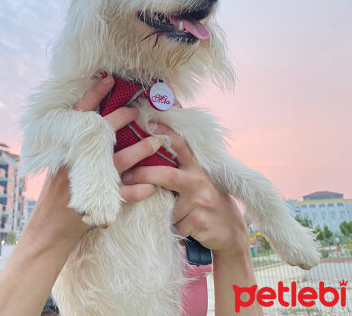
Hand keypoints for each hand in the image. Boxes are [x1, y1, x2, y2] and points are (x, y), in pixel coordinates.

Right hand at [30, 75, 161, 243]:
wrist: (48, 227)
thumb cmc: (56, 189)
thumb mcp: (57, 159)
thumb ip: (72, 141)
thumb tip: (89, 116)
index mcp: (65, 148)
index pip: (79, 115)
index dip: (94, 95)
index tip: (109, 80)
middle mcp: (77, 161)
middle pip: (102, 134)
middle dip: (121, 119)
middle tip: (137, 110)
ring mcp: (89, 181)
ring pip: (119, 162)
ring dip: (140, 150)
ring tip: (156, 142)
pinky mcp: (98, 203)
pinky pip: (122, 196)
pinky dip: (138, 190)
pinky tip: (151, 186)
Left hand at [121, 123, 248, 257]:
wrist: (233, 233)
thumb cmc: (210, 204)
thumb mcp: (200, 182)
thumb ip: (183, 171)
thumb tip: (152, 157)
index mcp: (199, 168)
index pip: (182, 145)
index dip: (165, 133)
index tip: (149, 124)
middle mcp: (200, 181)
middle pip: (167, 174)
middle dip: (144, 175)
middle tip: (125, 176)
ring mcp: (201, 201)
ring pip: (167, 207)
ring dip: (164, 214)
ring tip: (177, 217)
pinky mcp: (200, 221)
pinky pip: (174, 225)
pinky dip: (174, 228)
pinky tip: (187, 229)